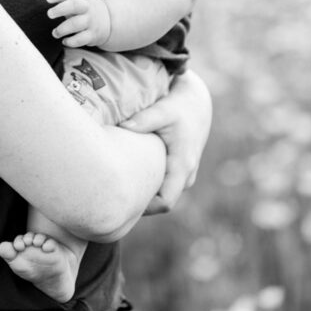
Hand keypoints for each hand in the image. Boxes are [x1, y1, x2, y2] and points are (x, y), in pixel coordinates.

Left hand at [45, 0, 111, 47]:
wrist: (110, 21)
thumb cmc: (87, 9)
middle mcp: (88, 8)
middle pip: (74, 5)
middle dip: (60, 9)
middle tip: (49, 14)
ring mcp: (91, 22)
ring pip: (76, 24)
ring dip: (62, 29)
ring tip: (55, 33)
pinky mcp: (93, 35)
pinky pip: (81, 39)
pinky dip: (71, 41)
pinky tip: (64, 41)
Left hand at [119, 69, 211, 214]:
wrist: (197, 103)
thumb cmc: (179, 106)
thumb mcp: (162, 110)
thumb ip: (143, 120)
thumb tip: (122, 127)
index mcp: (182, 166)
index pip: (165, 202)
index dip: (144, 207)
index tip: (121, 200)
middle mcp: (187, 175)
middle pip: (161, 203)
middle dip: (140, 203)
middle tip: (113, 197)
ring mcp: (185, 175)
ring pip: (163, 195)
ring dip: (145, 193)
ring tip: (119, 185)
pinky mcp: (180, 170)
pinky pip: (164, 186)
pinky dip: (149, 184)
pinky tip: (129, 175)